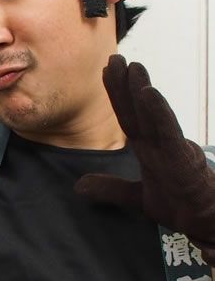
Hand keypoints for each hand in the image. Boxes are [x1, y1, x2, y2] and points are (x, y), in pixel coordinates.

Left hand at [74, 54, 214, 263]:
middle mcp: (160, 144)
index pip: (129, 116)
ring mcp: (172, 149)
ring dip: (141, 90)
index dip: (117, 94)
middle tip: (114, 57)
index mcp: (149, 149)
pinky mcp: (182, 160)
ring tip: (133, 67)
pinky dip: (157, 112)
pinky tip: (148, 93)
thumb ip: (111, 189)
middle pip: (138, 110)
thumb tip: (78, 185)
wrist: (209, 224)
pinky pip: (167, 132)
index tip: (107, 70)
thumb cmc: (181, 205)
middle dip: (126, 84)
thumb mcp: (137, 198)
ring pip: (153, 115)